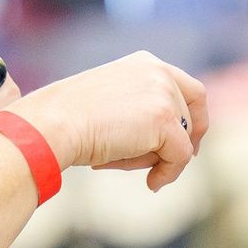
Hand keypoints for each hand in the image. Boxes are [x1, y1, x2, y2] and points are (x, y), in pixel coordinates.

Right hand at [9, 51, 208, 191]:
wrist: (53, 123)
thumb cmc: (71, 120)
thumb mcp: (113, 105)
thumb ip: (141, 111)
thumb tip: (170, 142)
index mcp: (146, 63)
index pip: (189, 89)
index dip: (194, 117)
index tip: (188, 140)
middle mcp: (159, 71)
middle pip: (192, 112)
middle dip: (183, 140)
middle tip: (175, 163)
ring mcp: (164, 94)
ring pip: (184, 138)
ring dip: (161, 158)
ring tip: (126, 163)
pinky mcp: (165, 119)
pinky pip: (181, 156)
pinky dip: (168, 174)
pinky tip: (151, 184)